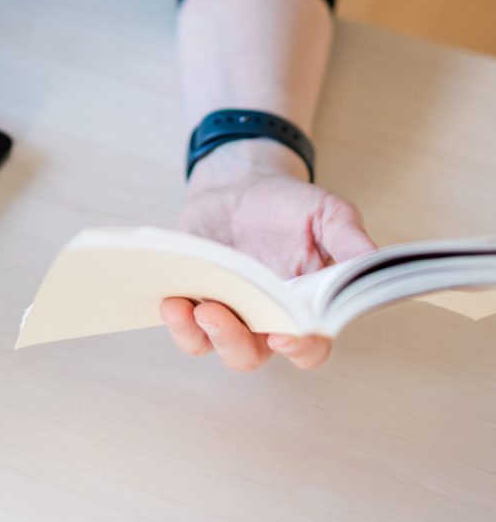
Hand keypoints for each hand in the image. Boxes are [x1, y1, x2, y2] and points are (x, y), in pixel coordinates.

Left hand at [159, 146, 376, 371]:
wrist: (241, 187)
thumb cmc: (289, 207)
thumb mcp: (326, 212)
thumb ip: (348, 238)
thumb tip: (371, 262)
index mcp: (305, 309)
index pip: (309, 346)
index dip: (299, 347)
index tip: (285, 334)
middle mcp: (266, 322)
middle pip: (252, 354)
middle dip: (233, 340)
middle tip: (217, 314)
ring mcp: (229, 314)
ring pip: (214, 345)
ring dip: (199, 334)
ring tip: (186, 308)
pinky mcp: (195, 300)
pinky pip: (185, 326)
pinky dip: (177, 320)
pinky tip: (171, 300)